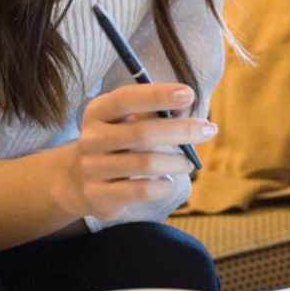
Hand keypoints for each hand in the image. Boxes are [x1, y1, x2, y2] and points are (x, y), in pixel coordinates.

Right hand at [53, 82, 212, 221]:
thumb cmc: (119, 143)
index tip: (189, 94)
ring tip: (189, 163)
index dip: (158, 95)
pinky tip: (168, 182)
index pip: (127, 98)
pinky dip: (163, 185)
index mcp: (98, 111)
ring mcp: (92, 168)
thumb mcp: (130, 121)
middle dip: (182, 130)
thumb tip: (186, 111)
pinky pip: (141, 190)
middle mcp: (91, 138)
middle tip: (209, 129)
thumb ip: (157, 113)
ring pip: (146, 163)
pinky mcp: (98, 196)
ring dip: (177, 161)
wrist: (80, 180)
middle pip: (142, 132)